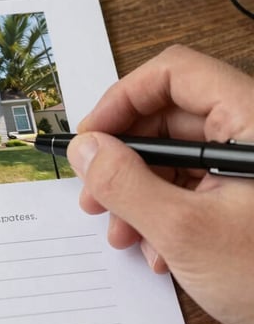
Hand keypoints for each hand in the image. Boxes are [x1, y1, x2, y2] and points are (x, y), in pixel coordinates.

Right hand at [66, 44, 253, 323]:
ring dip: (136, 193)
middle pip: (168, 119)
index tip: (91, 136)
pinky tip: (156, 249)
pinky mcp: (245, 195)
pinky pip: (191, 185)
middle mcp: (251, 136)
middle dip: (122, 159)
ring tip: (121, 233)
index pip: (176, 75)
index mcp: (253, 123)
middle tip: (93, 192)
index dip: (123, 99)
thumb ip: (125, 184)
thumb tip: (85, 149)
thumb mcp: (185, 231)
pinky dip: (162, 213)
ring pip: (174, 158)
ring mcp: (249, 167)